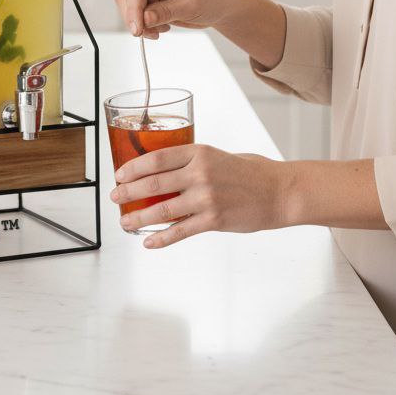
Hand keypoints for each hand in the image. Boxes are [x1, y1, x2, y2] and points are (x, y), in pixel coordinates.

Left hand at [109, 143, 287, 247]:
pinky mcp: (214, 220)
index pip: (157, 158)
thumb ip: (193, 163)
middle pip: (154, 183)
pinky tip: (149, 242)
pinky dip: (161, 238)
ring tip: (125, 222)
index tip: (120, 174)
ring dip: (138, 217)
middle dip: (129, 192)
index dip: (134, 167)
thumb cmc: (250, 172)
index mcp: (199, 152)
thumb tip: (163, 174)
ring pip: (162, 209)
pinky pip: (180, 231)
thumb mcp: (218, 156)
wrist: (279, 192)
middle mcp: (200, 173)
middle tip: (116, 198)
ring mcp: (206, 197)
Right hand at [115, 0, 234, 38]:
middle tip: (150, 34)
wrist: (219, 3)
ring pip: (128, 6)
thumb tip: (144, 18)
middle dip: (135, 18)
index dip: (133, 10)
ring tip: (162, 29)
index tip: (137, 30)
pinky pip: (135, 13)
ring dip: (140, 23)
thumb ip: (166, 12)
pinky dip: (145, 24)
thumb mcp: (191, 6)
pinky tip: (162, 27)